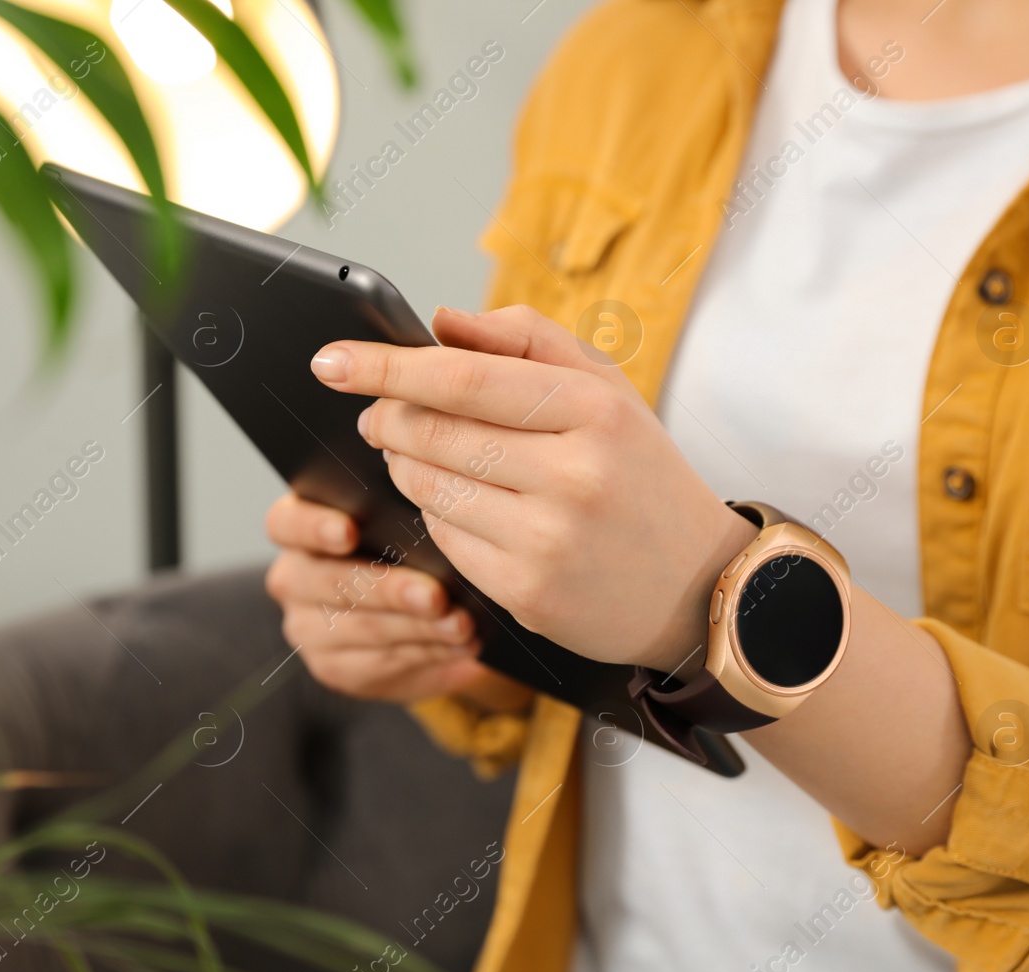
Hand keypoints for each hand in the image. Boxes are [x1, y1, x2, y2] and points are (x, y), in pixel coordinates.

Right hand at [263, 492, 528, 704]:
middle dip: (390, 589)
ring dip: (419, 627)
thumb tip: (441, 521)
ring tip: (462, 625)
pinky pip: (379, 662)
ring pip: (361, 626)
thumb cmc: (396, 550)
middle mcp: (292, 579)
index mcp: (295, 529)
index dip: (315, 526)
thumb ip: (400, 522)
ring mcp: (305, 628)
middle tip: (436, 595)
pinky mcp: (330, 667)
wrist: (396, 617)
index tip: (350, 531)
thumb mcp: (393, 527)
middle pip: (332, 582)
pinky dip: (426, 652)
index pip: (287, 523)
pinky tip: (459, 646)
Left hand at [310, 304, 757, 671]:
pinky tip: (461, 505)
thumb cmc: (639, 472)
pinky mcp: (526, 591)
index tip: (329, 360)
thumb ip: (528, 339)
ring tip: (419, 454)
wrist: (699, 586)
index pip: (461, 377)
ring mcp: (546, 539)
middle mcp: (571, 474)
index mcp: (592, 409)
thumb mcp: (608, 389)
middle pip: (431, 433)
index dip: (384, 367)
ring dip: (405, 465)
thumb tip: (440, 322)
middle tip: (375, 414)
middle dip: (386, 418)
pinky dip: (437, 515)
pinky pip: (444, 539)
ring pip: (428, 487)